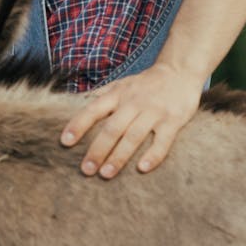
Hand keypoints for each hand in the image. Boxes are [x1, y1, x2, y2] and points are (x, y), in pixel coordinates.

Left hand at [60, 64, 203, 177]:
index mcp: (117, 94)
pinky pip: (162, 141)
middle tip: (85, 170)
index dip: (78, 124)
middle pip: (112, 128)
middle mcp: (134, 102)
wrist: (180, 72)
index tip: (65, 142)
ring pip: (133, 136)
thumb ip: (100, 95)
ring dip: (119, 157)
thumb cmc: (145, 84)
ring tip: (106, 174)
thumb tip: (72, 105)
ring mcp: (154, 112)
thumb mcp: (121, 84)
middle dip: (97, 150)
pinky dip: (153, 155)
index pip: (93, 109)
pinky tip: (142, 169)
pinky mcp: (173, 120)